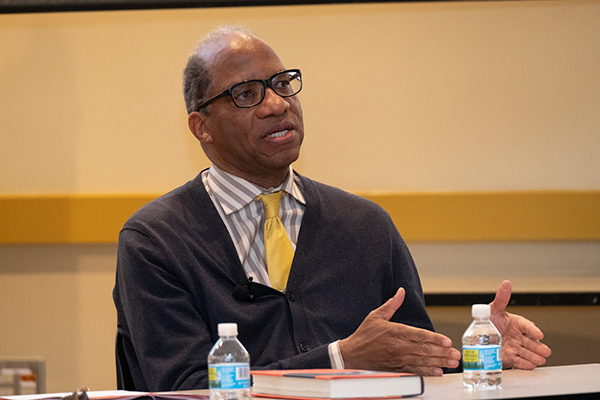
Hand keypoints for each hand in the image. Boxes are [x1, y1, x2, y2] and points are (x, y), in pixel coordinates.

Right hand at [339, 287, 460, 375]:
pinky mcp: (397, 368)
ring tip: (451, 362)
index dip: (434, 338)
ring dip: (439, 362)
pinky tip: (438, 371)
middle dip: (442, 352)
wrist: (352, 354)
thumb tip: (401, 292)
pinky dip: (427, 371)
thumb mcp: (376, 316)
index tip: (447, 341)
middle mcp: (397, 346)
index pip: (418, 335)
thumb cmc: (364, 335)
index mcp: (394, 331)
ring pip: (422, 360)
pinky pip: (414, 370)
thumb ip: (392, 304)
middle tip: (456, 354)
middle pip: (424, 349)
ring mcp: (398, 359)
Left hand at [489, 280, 551, 368]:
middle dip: (538, 346)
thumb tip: (506, 283)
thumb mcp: (494, 309)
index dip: (533, 330)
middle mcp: (517, 336)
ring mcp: (514, 347)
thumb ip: (501, 298)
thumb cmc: (488, 321)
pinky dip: (525, 364)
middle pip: (530, 342)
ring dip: (534, 356)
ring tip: (540, 359)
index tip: (539, 334)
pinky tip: (531, 365)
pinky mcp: (510, 357)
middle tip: (545, 351)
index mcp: (516, 323)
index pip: (526, 326)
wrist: (479, 338)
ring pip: (526, 352)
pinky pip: (518, 361)